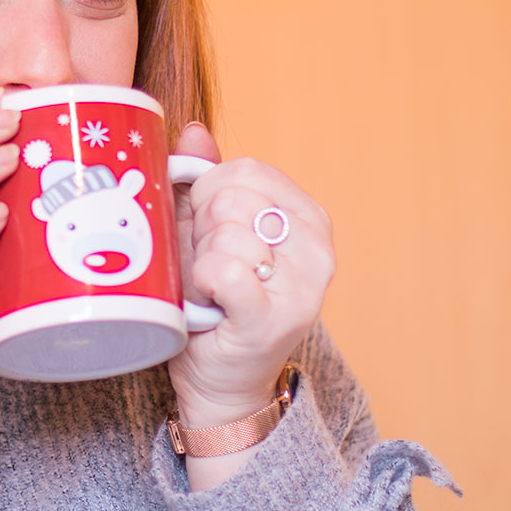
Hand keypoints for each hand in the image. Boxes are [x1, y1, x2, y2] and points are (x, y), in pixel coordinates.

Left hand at [167, 123, 335, 430]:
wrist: (219, 379)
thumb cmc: (213, 301)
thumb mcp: (206, 233)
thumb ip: (205, 181)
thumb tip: (193, 130)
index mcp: (306, 216)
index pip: (242, 171)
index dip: (206, 197)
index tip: (206, 234)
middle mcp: (317, 246)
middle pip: (232, 197)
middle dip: (201, 231)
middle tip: (207, 267)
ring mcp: (304, 284)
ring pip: (227, 232)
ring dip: (199, 261)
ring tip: (209, 289)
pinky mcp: (276, 317)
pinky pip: (224, 270)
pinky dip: (203, 283)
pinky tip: (210, 302)